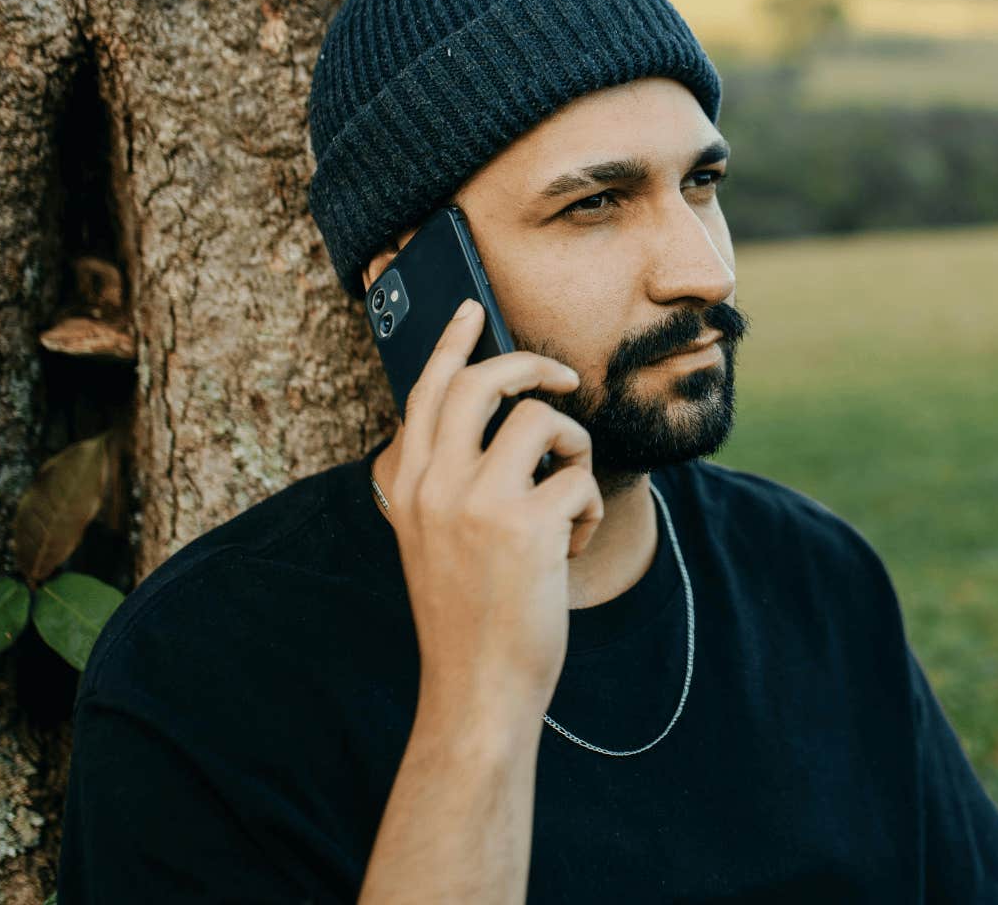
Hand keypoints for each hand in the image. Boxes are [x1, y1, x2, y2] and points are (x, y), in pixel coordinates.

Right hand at [374, 298, 601, 716]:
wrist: (477, 688)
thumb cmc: (468, 615)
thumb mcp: (434, 539)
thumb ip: (450, 482)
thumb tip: (503, 419)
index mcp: (408, 485)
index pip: (427, 392)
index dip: (453, 344)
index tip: (474, 308)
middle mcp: (435, 484)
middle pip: (486, 383)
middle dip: (534, 369)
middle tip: (565, 382)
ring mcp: (477, 501)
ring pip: (543, 422)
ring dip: (574, 452)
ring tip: (569, 501)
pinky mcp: (527, 524)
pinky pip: (579, 478)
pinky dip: (589, 510)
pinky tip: (571, 550)